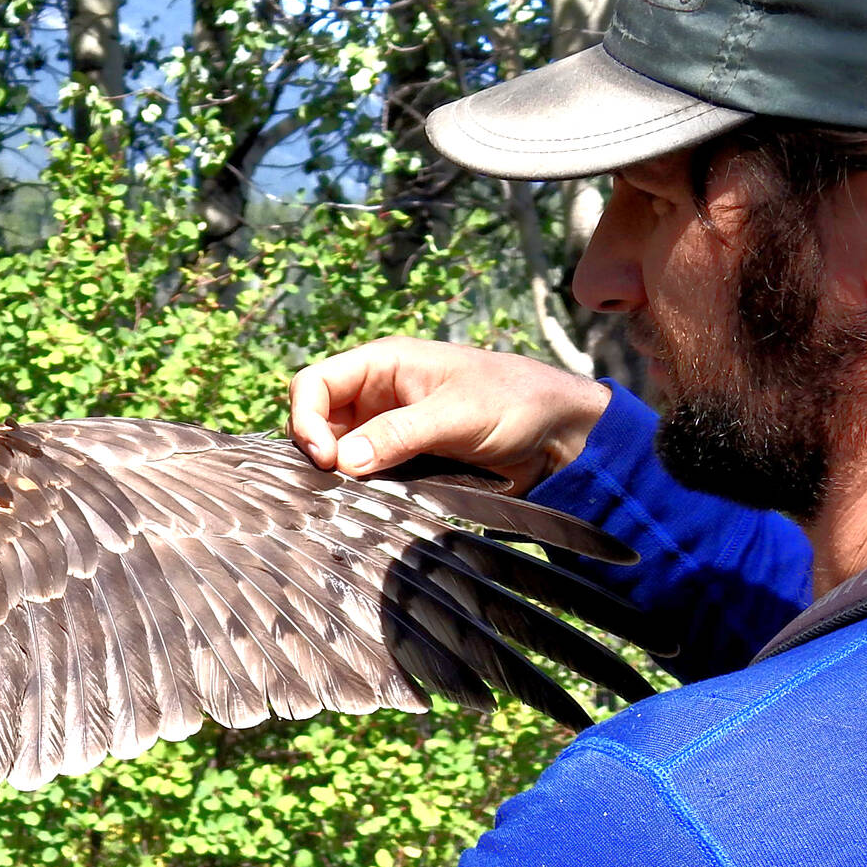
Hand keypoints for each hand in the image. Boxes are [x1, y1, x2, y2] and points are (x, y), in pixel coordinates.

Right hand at [288, 337, 611, 494]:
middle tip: (334, 484)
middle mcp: (376, 395)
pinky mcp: (402, 459)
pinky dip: (359, 488)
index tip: (327, 459)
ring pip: (337, 451)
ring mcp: (387, 429)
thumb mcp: (454, 414)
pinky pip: (364, 473)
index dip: (306, 420)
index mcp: (382, 365)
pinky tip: (368, 502)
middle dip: (317, 450)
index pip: (313, 384)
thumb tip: (341, 460)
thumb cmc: (514, 402)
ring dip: (337, 474)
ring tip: (350, 496)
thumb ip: (397, 434)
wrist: (560, 435)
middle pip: (317, 420)